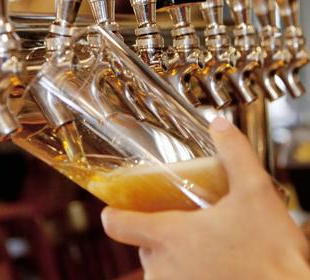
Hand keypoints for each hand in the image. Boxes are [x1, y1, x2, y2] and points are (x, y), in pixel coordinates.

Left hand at [101, 117, 309, 279]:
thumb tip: (219, 124)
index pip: (115, 224)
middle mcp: (163, 269)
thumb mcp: (256, 194)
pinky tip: (215, 269)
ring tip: (207, 247)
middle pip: (143, 243)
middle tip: (188, 221)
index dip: (114, 213)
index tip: (117, 206)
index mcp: (168, 237)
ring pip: (161, 268)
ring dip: (176, 258)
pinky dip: (190, 275)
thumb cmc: (274, 259)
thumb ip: (234, 155)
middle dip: (162, 231)